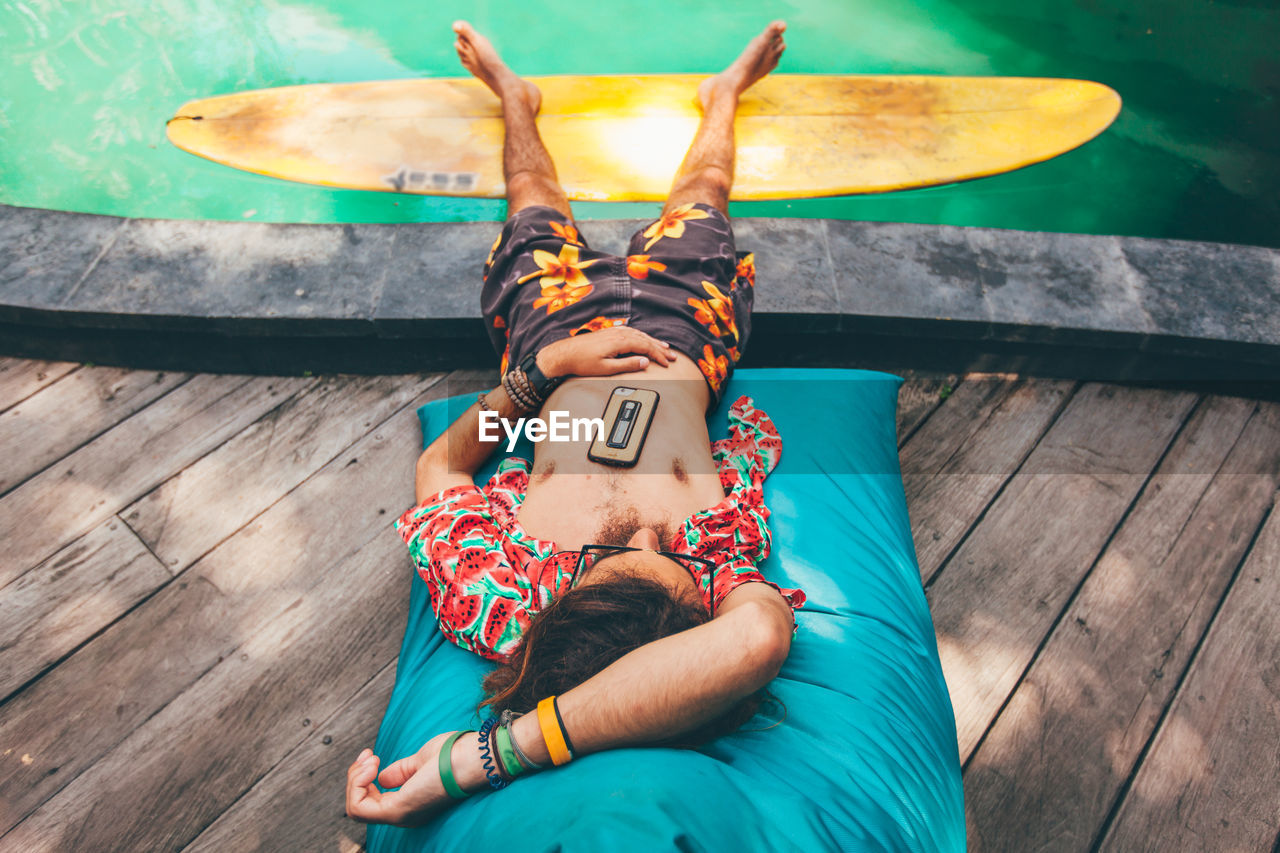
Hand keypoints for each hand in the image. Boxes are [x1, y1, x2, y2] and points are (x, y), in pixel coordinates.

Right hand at [345, 733, 467, 825]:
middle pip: (359, 806)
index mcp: (409, 805)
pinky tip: (371, 766)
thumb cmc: (455, 756)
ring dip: (355, 779)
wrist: (473, 758)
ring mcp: (401, 814)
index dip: (363, 778)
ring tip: (371, 760)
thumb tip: (381, 777)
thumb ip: (399, 772)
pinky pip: (359, 808)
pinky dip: (358, 784)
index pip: (371, 802)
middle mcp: (404, 814)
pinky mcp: (399, 809)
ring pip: (355, 808)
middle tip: (369, 756)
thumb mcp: (419, 763)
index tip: (371, 756)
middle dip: (355, 777)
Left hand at [537, 327, 672, 377]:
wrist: (564, 354)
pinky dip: (642, 336)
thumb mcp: (606, 368)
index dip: (659, 356)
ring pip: (639, 335)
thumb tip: (645, 362)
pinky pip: (631, 332)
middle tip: (673, 356)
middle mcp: (618, 333)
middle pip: (645, 339)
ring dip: (653, 341)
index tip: (667, 363)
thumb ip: (627, 364)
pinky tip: (644, 339)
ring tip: (664, 347)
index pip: (646, 347)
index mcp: (620, 341)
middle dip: (661, 348)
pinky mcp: (609, 333)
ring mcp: (613, 332)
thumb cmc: (582, 362)